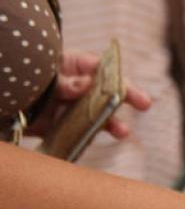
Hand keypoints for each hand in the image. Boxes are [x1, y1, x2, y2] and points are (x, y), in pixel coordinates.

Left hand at [27, 50, 151, 137]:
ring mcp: (72, 107)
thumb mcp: (43, 77)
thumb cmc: (23, 81)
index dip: (112, 73)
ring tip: (123, 132)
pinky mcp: (65, 126)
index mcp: (72, 66)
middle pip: (107, 91)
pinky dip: (87, 139)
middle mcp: (77, 87)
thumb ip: (64, 82)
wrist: (4, 103)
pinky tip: (90, 142)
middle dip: (127, 96)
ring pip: (98, 115)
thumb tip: (86, 85)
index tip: (121, 81)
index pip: (98, 66)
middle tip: (145, 103)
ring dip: (112, 123)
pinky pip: (82, 133)